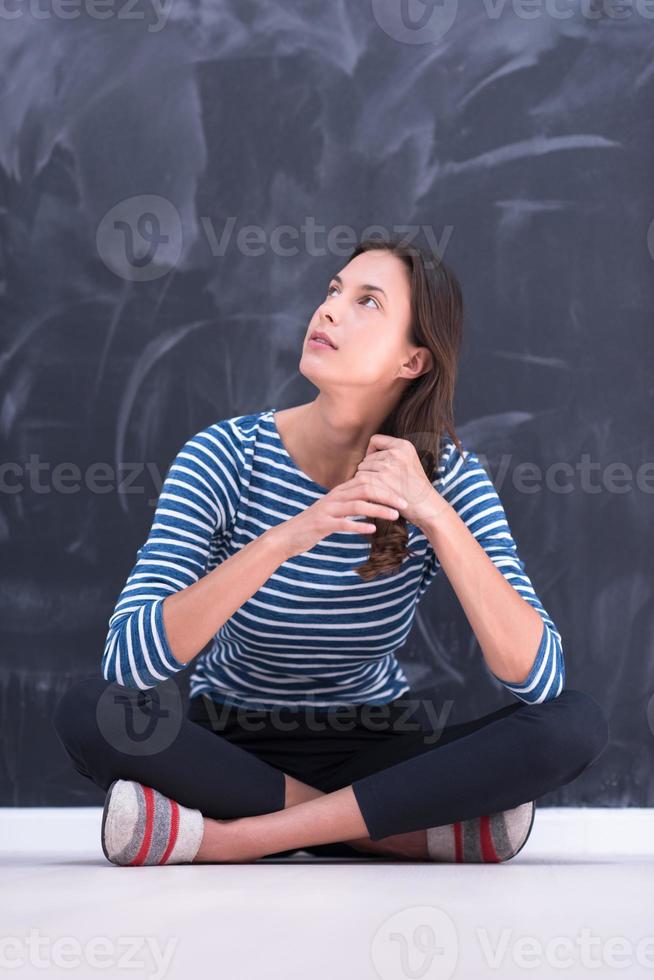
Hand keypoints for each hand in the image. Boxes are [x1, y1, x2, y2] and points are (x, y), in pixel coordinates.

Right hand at [274, 473, 407, 558]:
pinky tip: (372, 529)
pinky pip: (343, 523)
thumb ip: (352, 503)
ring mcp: (328, 510)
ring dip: (378, 509)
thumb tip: (373, 501)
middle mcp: (335, 497)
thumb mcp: (335, 509)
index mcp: (340, 491)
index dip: (387, 485)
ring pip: (357, 504)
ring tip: (395, 516)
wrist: (289, 535)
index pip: (367, 480)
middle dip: (387, 495)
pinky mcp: (322, 524)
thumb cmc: (315, 524)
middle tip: (405, 504)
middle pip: (365, 488)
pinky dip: (359, 525)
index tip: (404, 494)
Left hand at [356, 433, 448, 529]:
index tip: (376, 465)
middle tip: (383, 484)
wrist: (427, 506)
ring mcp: (388, 466)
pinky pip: (360, 479)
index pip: (375, 440)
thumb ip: (389, 454)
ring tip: (381, 489)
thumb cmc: (415, 488)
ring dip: (366, 481)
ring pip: (361, 469)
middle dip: (370, 471)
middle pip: (366, 458)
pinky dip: (364, 488)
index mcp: (404, 445)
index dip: (372, 452)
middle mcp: (396, 452)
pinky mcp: (381, 480)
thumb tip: (364, 457)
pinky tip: (373, 495)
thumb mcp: (409, 462)